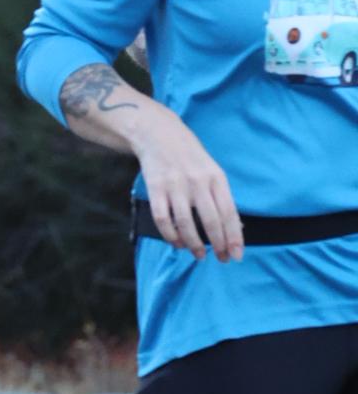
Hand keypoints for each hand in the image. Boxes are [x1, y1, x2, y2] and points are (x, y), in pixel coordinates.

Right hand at [135, 117, 243, 261]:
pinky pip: (162, 218)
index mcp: (216, 178)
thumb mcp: (213, 171)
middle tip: (221, 259)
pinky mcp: (155, 188)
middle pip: (210, 220)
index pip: (229, 213)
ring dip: (193, 244)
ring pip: (185, 223)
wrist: (159, 134)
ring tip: (199, 254)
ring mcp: (175, 185)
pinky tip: (177, 242)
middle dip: (218, 244)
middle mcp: (197, 182)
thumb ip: (222, 197)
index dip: (234, 236)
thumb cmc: (190, 157)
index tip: (237, 255)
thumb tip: (235, 227)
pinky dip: (170, 235)